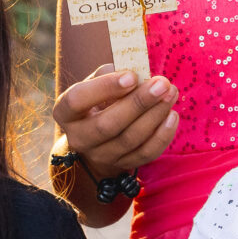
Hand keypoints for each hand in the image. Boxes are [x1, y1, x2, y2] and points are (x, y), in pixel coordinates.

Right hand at [53, 65, 178, 184]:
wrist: (98, 138)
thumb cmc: (99, 100)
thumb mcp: (96, 83)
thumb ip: (111, 74)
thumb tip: (137, 73)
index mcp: (65, 112)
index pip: (78, 100)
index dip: (105, 87)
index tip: (132, 76)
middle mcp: (78, 138)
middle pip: (107, 125)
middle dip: (138, 103)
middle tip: (162, 84)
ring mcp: (100, 156)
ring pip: (130, 139)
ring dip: (155, 115)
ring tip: (171, 93)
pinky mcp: (122, 166)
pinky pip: (145, 154)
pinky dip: (162, 135)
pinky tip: (172, 115)